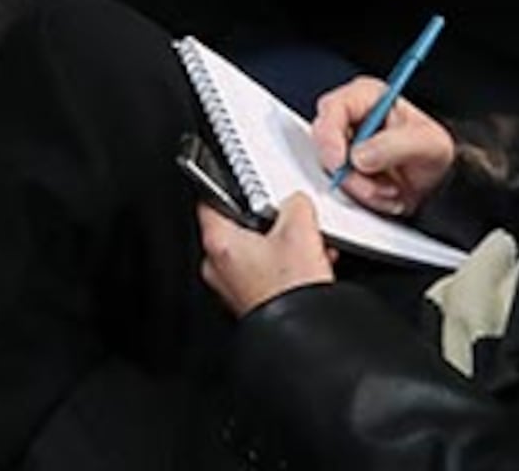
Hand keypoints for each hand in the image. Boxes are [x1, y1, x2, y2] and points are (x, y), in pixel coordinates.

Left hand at [198, 189, 334, 318]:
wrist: (304, 335)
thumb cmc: (291, 292)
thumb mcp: (300, 230)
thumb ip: (295, 204)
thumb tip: (295, 201)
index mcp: (218, 242)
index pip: (210, 200)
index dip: (228, 187)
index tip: (242, 182)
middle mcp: (217, 266)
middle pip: (237, 227)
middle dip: (267, 221)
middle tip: (287, 219)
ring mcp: (232, 286)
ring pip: (254, 252)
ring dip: (280, 245)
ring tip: (305, 245)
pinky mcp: (251, 300)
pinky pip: (262, 272)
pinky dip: (283, 266)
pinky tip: (307, 266)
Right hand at [311, 79, 457, 217]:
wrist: (439, 184)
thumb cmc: (434, 153)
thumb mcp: (427, 143)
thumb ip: (395, 145)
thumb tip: (359, 157)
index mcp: (366, 97)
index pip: (333, 108)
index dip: (330, 136)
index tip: (340, 163)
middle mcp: (350, 118)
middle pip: (325, 142)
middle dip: (350, 172)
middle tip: (374, 187)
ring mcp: (344, 145)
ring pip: (330, 169)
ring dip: (360, 188)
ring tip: (391, 191)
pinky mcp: (344, 170)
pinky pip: (339, 186)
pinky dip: (361, 197)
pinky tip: (384, 195)